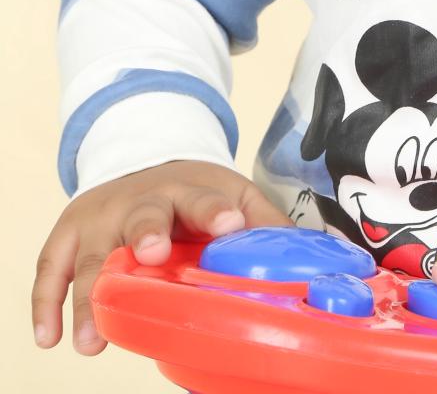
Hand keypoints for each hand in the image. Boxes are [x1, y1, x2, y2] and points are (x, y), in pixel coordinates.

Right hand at [32, 158, 292, 356]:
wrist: (146, 161)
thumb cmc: (197, 196)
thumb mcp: (235, 196)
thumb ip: (268, 226)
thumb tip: (328, 260)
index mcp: (190, 190)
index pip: (204, 198)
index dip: (215, 210)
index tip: (227, 225)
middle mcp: (143, 199)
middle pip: (143, 215)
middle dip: (148, 233)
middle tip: (152, 255)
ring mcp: (102, 216)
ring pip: (94, 253)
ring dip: (92, 294)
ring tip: (94, 339)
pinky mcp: (71, 234)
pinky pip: (52, 267)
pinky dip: (46, 302)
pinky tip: (51, 338)